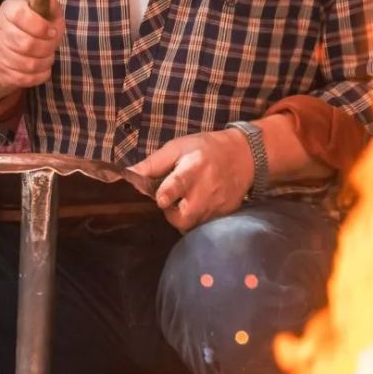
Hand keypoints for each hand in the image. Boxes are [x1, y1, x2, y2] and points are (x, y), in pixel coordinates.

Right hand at [0, 0, 62, 108]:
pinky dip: (40, 75)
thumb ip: (50, 6)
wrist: (0, 49)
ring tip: (48, 57)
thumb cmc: (29, 28)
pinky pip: (25, 79)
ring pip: (28, 64)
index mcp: (8, 9)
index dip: (40, 25)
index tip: (52, 31)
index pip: (20, 15)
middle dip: (47, 47)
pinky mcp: (1, 72)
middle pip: (26, 44)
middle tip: (52, 46)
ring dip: (45, 62)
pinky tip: (43, 68)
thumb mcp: (40, 12)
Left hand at [131, 129, 255, 231]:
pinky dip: (197, 219)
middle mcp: (206, 190)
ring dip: (184, 218)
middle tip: (171, 203)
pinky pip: (204, 225)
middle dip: (172, 215)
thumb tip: (128, 175)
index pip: (178, 184)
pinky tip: (198, 206)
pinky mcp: (225, 214)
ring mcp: (217, 205)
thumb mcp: (178, 148)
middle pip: (184, 216)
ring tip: (185, 202)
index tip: (160, 199)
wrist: (245, 156)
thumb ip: (152, 164)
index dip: (167, 194)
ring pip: (192, 225)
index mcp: (192, 168)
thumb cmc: (205, 149)